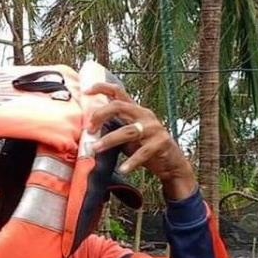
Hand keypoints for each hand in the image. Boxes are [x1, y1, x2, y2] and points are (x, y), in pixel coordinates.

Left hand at [85, 82, 195, 200]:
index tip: (86, 91)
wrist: (172, 163)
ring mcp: (154, 128)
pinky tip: (123, 170)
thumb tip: (90, 130)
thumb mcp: (128, 135)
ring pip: (128, 131)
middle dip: (101, 115)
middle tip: (89, 129)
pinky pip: (143, 152)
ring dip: (109, 140)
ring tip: (95, 149)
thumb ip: (114, 128)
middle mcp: (144, 115)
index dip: (101, 88)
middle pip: (119, 106)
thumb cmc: (145, 147)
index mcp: (135, 110)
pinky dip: (131, 162)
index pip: (118, 92)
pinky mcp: (161, 143)